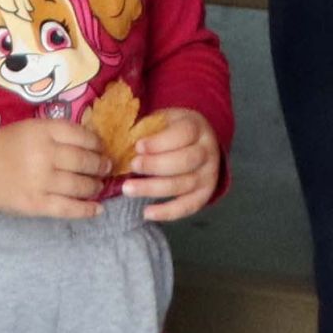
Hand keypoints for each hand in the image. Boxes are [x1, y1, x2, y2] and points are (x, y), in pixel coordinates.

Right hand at [0, 116, 109, 219]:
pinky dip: (87, 210)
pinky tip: (97, 209)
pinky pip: (68, 209)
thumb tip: (93, 141)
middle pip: (85, 161)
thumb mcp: (29, 128)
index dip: (97, 143)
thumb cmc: (4, 146)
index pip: (82, 136)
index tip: (101, 148)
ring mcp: (40, 181)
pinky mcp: (36, 204)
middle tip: (106, 167)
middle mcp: (43, 155)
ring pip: (81, 185)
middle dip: (101, 165)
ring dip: (95, 186)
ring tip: (98, 185)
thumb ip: (57, 132)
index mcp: (42, 131)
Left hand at [127, 107, 219, 222]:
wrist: (199, 143)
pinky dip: (167, 212)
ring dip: (153, 188)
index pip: (184, 134)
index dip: (160, 142)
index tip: (138, 146)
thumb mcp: (164, 120)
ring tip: (128, 189)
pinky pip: (188, 206)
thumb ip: (148, 129)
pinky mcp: (205, 194)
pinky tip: (147, 212)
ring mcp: (209, 175)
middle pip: (185, 161)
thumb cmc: (172, 131)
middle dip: (155, 165)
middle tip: (132, 166)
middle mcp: (208, 152)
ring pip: (184, 184)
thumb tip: (123, 142)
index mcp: (197, 127)